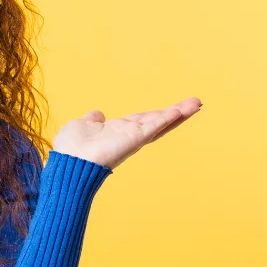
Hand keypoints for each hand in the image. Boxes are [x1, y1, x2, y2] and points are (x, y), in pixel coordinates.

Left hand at [51, 97, 201, 169]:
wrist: (70, 162)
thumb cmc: (71, 148)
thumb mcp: (81, 126)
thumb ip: (92, 120)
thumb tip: (97, 114)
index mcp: (116, 131)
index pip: (141, 120)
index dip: (156, 115)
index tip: (172, 109)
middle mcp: (128, 135)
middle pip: (156, 121)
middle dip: (175, 113)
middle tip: (195, 103)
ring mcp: (133, 137)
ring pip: (159, 122)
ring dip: (178, 112)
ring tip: (196, 103)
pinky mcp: (134, 139)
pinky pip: (154, 126)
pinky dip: (168, 117)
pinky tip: (181, 110)